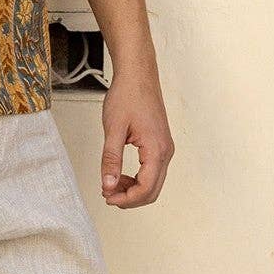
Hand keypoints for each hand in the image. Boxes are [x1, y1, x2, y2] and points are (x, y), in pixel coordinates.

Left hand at [100, 66, 172, 207]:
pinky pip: (152, 171)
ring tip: (111, 184)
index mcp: (156, 149)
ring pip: (153, 182)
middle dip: (130, 198)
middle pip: (152, 190)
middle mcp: (165, 151)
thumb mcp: (113, 129)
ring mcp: (164, 148)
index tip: (107, 196)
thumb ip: (111, 159)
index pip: (146, 188)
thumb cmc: (128, 95)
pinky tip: (120, 175)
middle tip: (107, 194)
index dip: (126, 199)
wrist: (138, 75)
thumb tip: (109, 184)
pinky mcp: (160, 144)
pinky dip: (137, 179)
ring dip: (133, 189)